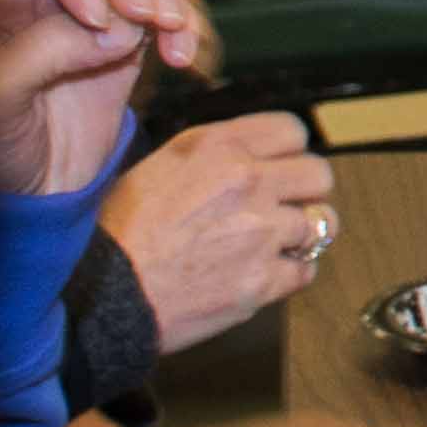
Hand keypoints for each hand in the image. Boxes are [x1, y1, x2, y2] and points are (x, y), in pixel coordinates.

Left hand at [0, 0, 208, 194]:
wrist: (41, 182)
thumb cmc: (2, 141)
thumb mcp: (1, 103)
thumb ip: (44, 54)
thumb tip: (115, 29)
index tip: (98, 17)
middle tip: (148, 14)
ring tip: (175, 34)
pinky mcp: (127, 21)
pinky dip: (185, 19)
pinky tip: (186, 56)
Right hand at [103, 110, 338, 347]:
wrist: (104, 295)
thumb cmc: (120, 232)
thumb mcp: (160, 167)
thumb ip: (214, 155)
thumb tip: (250, 155)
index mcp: (219, 147)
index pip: (293, 131)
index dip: (289, 152)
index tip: (281, 168)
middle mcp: (247, 182)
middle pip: (320, 174)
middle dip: (306, 191)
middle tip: (286, 206)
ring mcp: (260, 232)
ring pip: (322, 223)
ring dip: (302, 234)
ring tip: (277, 243)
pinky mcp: (263, 280)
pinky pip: (307, 270)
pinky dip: (291, 274)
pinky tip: (265, 273)